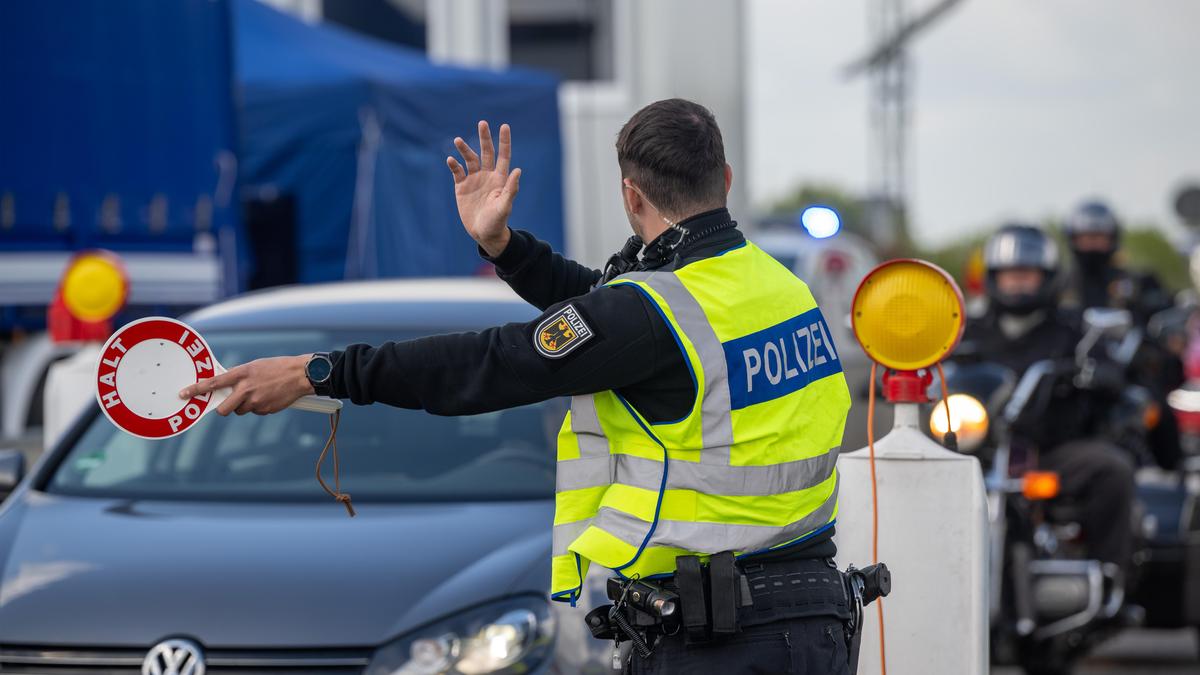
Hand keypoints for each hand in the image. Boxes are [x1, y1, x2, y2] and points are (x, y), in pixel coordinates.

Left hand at [179, 355, 313, 415]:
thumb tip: (226, 387)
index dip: (196, 389)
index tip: (183, 394)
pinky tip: (270, 396)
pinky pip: (256, 412)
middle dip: (225, 408)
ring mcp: (255, 401)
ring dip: (246, 406)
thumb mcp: (255, 366)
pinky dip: (260, 406)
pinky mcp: (265, 409)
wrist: (300, 374)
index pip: (213, 383)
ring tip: (260, 393)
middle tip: (231, 403)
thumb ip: (239, 377)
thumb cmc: (277, 367)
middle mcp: (246, 388)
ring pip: (241, 411)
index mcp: (242, 373)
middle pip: (224, 409)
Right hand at [447, 121, 520, 256]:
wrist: (484, 233)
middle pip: (486, 152)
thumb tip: (518, 170)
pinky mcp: (462, 187)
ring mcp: (474, 180)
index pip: (503, 156)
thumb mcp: (505, 206)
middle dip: (484, 138)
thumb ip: (511, 189)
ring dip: (464, 149)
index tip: (504, 126)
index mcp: (500, 178)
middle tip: (482, 123)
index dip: (504, 141)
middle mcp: (487, 176)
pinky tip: (451, 160)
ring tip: (458, 140)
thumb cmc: (497, 221)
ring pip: (470, 159)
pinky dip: (454, 165)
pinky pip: (457, 172)